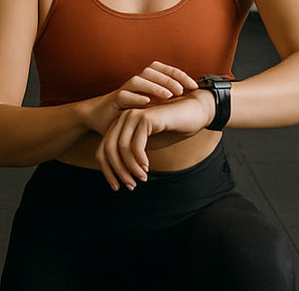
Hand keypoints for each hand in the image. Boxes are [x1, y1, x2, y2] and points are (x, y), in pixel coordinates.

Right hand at [85, 61, 197, 134]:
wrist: (100, 118)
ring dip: (155, 86)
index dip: (180, 75)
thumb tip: (195, 103)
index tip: (195, 87)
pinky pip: (124, 95)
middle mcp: (136, 82)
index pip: (165, 70)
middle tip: (183, 91)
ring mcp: (124, 89)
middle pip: (153, 71)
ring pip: (139, 80)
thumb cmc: (130, 112)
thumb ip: (168, 103)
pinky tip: (147, 103)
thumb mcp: (153, 107)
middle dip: (170, 79)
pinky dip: (135, 97)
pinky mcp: (113, 100)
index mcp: (147, 81)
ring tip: (168, 95)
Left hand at [96, 91, 212, 190]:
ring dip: (130, 168)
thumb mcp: (148, 144)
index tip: (116, 187)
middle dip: (117, 171)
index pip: (104, 149)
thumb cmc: (172, 129)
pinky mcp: (146, 117)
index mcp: (120, 124)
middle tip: (130, 186)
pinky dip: (139, 159)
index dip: (108, 171)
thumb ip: (132, 155)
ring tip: (141, 178)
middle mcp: (123, 117)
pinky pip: (136, 144)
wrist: (194, 113)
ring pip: (121, 148)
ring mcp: (134, 115)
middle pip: (108, 149)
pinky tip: (147, 167)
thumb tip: (120, 173)